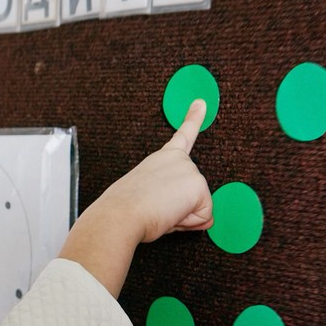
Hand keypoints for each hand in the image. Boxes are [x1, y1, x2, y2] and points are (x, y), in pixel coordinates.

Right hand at [58, 100, 212, 296]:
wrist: (120, 214)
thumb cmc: (124, 210)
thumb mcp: (147, 201)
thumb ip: (175, 205)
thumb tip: (206, 219)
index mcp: (161, 159)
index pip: (182, 137)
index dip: (193, 119)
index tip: (201, 103)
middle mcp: (178, 159)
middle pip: (195, 194)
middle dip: (182, 210)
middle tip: (156, 209)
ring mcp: (190, 170)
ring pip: (200, 207)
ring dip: (182, 217)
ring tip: (159, 211)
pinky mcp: (198, 185)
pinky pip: (204, 217)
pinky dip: (188, 222)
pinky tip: (169, 213)